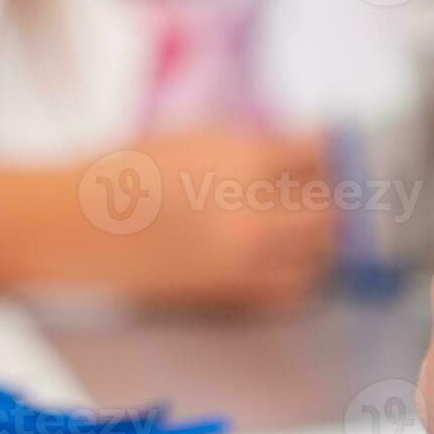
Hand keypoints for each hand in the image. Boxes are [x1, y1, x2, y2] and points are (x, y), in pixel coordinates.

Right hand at [54, 131, 333, 307]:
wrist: (79, 229)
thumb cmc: (134, 174)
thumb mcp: (199, 137)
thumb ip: (263, 144)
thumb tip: (322, 149)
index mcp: (238, 163)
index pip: (320, 155)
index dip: (343, 154)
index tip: (352, 153)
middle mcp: (249, 217)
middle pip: (333, 213)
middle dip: (348, 203)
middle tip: (355, 196)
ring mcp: (244, 263)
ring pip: (323, 258)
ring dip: (333, 245)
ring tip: (331, 231)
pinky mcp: (235, 297)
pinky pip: (295, 291)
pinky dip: (309, 276)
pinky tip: (304, 262)